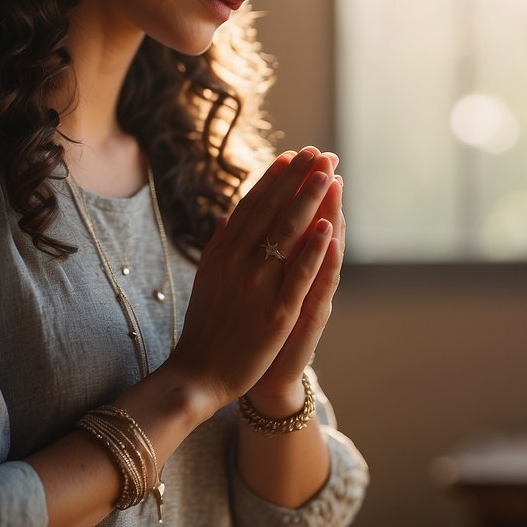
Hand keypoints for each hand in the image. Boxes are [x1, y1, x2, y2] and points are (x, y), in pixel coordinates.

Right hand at [163, 147, 337, 414]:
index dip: (274, 179)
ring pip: (287, 234)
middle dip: (298, 179)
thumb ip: (220, 245)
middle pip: (272, 211)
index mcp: (222, 253)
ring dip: (309, 201)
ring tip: (328, 174)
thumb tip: (229, 214)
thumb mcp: (208, 278)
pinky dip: (313, 249)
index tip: (292, 156)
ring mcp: (257, 286)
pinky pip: (298, 274)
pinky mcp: (276, 312)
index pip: (252, 206)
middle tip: (319, 153)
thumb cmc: (206, 326)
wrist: (198, 374)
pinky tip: (327, 226)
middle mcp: (237, 263)